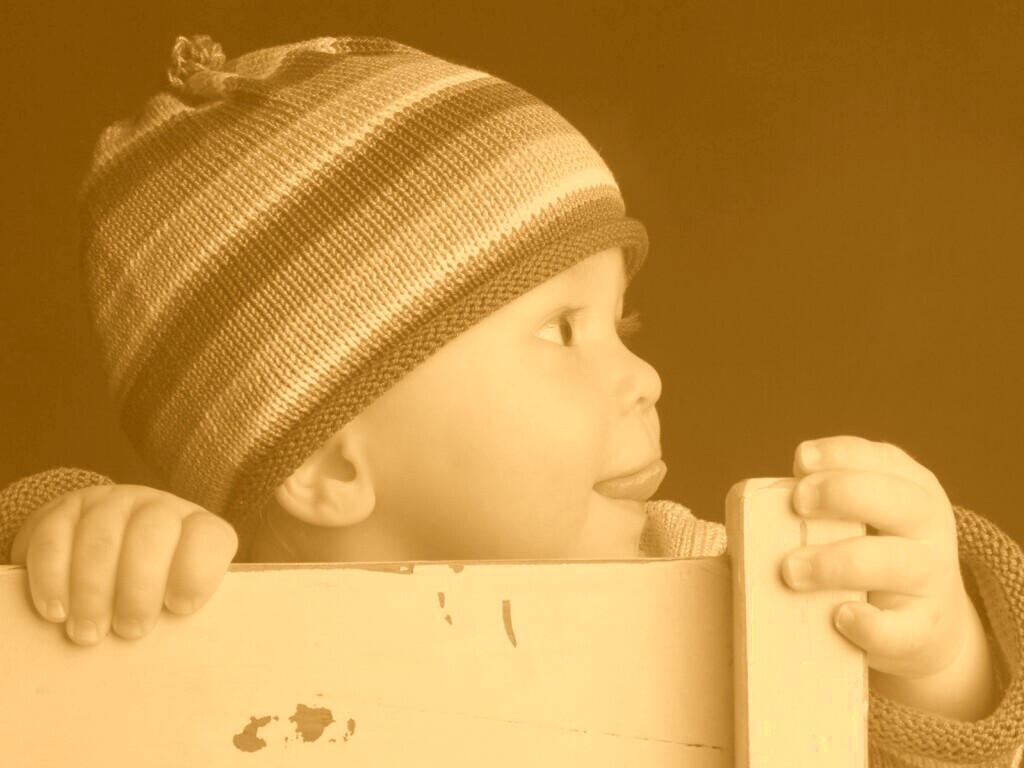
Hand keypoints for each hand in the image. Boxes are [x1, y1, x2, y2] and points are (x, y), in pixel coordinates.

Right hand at [10, 484, 237, 644]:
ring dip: (92, 590)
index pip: (209, 538)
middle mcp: (158, 509)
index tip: (179, 609)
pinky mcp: (64, 511)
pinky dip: (52, 578)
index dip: (196, 571)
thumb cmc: (146, 592)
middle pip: (151, 537)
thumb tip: (178, 663)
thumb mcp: (172, 598)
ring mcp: (111, 504)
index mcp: (197, 529)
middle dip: (139, 589)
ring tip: (87, 632)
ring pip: (101, 538)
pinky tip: (55, 611)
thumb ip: (180, 617)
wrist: (92, 553)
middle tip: (129, 631)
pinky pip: (54, 538)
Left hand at [780, 435, 996, 719]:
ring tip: (791, 570)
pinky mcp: (924, 632)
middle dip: (844, 493)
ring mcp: (931, 582)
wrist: (927, 628)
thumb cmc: (867, 560)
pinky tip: (841, 616)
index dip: (842, 455)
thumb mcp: (855, 523)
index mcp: (911, 489)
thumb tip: (740, 524)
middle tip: (797, 503)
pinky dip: (871, 624)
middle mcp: (928, 529)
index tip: (800, 461)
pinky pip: (903, 628)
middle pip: (899, 501)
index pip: (883, 459)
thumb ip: (813, 510)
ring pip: (897, 563)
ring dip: (838, 562)